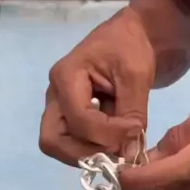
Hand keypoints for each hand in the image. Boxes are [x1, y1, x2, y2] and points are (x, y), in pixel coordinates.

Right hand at [39, 7, 154, 165]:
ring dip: (90, 154)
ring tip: (119, 147)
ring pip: (60, 146)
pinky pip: (74, 143)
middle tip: (118, 151)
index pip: (78, 121)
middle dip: (86, 153)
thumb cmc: (132, 46)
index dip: (108, 134)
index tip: (136, 130)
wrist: (134, 36)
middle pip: (53, 140)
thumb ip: (132, 113)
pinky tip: (117, 142)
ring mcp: (61, 107)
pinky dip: (94, 149)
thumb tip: (130, 152)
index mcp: (66, 77)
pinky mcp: (72, 116)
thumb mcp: (136, 75)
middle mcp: (55, 95)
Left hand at [120, 97, 189, 189]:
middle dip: (136, 180)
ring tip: (144, 156)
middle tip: (119, 160)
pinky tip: (176, 159)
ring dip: (156, 179)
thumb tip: (158, 150)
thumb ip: (184, 133)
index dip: (124, 178)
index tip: (105, 168)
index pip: (150, 181)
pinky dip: (176, 178)